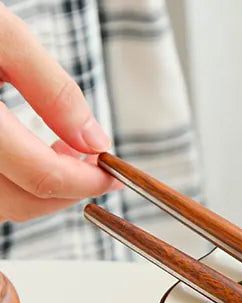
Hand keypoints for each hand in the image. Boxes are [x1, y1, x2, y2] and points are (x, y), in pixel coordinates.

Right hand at [0, 5, 117, 223]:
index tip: (111, 169)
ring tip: (62, 149)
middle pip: (24, 202)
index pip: (42, 177)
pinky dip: (16, 185)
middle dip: (68, 188)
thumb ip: (52, 90)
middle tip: (91, 158)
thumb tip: (95, 142)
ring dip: (42, 189)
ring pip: (5, 206)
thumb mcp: (3, 36)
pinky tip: (30, 153)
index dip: (88, 180)